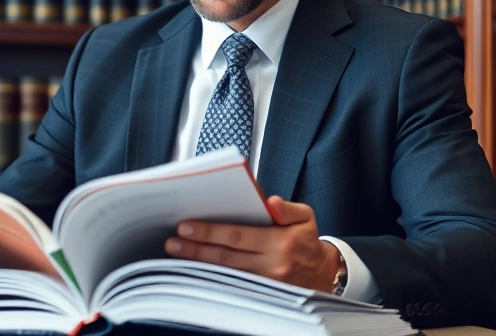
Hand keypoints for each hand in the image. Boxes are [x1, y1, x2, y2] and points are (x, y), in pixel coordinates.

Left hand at [163, 196, 342, 291]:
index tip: (186, 227)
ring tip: (176, 253)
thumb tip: (269, 201)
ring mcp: (265, 283)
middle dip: (196, 248)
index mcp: (280, 242)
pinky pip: (232, 284)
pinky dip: (211, 276)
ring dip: (199, 263)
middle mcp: (272, 265)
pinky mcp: (260, 293)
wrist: (322, 274)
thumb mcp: (305, 217)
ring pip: (225, 273)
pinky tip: (194, 268)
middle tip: (172, 241)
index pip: (238, 236)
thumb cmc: (306, 240)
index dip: (210, 232)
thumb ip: (287, 208)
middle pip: (226, 257)